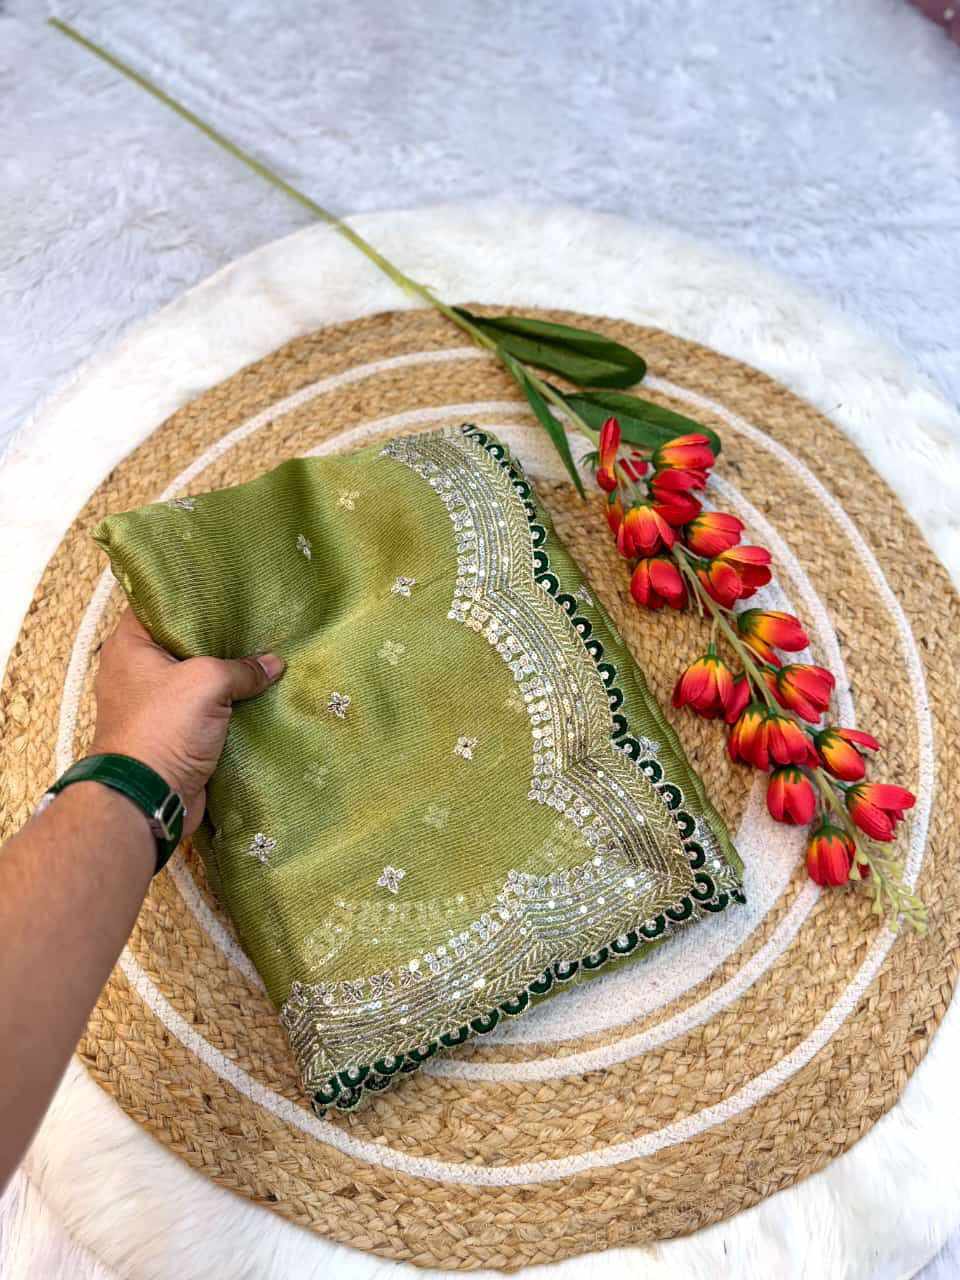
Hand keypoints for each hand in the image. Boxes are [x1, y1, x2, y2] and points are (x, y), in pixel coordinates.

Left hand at [90, 610, 284, 834]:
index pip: (156, 604)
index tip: (223, 585)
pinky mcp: (174, 732)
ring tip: (264, 651)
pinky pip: (205, 709)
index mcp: (129, 646)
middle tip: (255, 617)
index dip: (188, 593)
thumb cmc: (163, 727)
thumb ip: (241, 668)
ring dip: (226, 673)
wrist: (149, 798)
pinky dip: (228, 704)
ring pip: (197, 678)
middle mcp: (137, 671)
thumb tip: (273, 664)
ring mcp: (155, 704)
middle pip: (182, 641)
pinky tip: (259, 692)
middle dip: (217, 635)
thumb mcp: (207, 682)